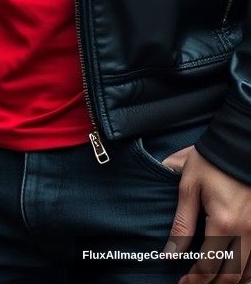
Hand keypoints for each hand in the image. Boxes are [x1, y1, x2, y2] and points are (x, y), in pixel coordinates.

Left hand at [163, 148, 250, 281]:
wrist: (240, 143)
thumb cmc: (211, 161)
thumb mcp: (189, 186)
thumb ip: (181, 223)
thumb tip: (170, 254)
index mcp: (224, 223)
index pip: (208, 267)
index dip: (194, 281)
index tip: (182, 283)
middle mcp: (247, 233)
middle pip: (231, 277)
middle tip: (193, 283)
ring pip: (248, 275)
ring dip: (230, 282)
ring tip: (211, 279)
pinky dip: (247, 275)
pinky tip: (233, 273)